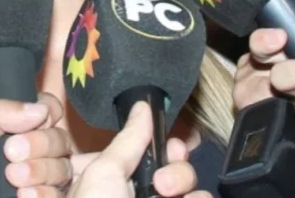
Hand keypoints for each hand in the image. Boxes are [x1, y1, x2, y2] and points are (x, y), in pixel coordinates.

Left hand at [0, 93, 71, 197]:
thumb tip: (39, 108)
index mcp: (16, 128)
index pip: (48, 110)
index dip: (48, 111)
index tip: (36, 120)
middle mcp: (33, 151)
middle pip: (59, 138)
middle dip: (40, 143)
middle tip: (11, 153)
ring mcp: (39, 179)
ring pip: (63, 167)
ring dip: (41, 170)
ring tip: (13, 178)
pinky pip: (59, 194)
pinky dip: (45, 193)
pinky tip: (23, 195)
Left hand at [68, 102, 207, 197]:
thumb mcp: (103, 172)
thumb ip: (128, 138)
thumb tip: (143, 106)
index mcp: (115, 183)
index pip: (148, 154)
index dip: (162, 145)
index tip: (170, 144)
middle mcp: (138, 195)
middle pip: (175, 166)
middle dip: (177, 167)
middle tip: (163, 181)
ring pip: (190, 185)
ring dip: (185, 182)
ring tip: (169, 196)